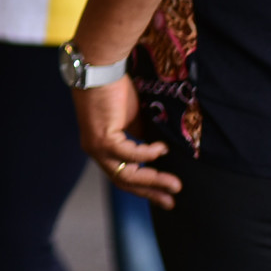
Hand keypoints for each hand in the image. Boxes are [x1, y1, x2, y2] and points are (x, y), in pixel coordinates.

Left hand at [73, 77, 180, 208]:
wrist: (100, 69)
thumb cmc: (114, 89)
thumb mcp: (131, 119)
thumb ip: (139, 136)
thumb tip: (156, 153)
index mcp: (101, 147)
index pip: (121, 175)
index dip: (143, 187)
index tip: (163, 196)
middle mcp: (95, 151)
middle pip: (124, 181)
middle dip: (150, 192)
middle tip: (171, 201)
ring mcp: (97, 146)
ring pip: (126, 173)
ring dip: (153, 180)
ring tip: (175, 184)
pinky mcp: (103, 137)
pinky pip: (129, 154)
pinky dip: (147, 154)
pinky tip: (161, 150)